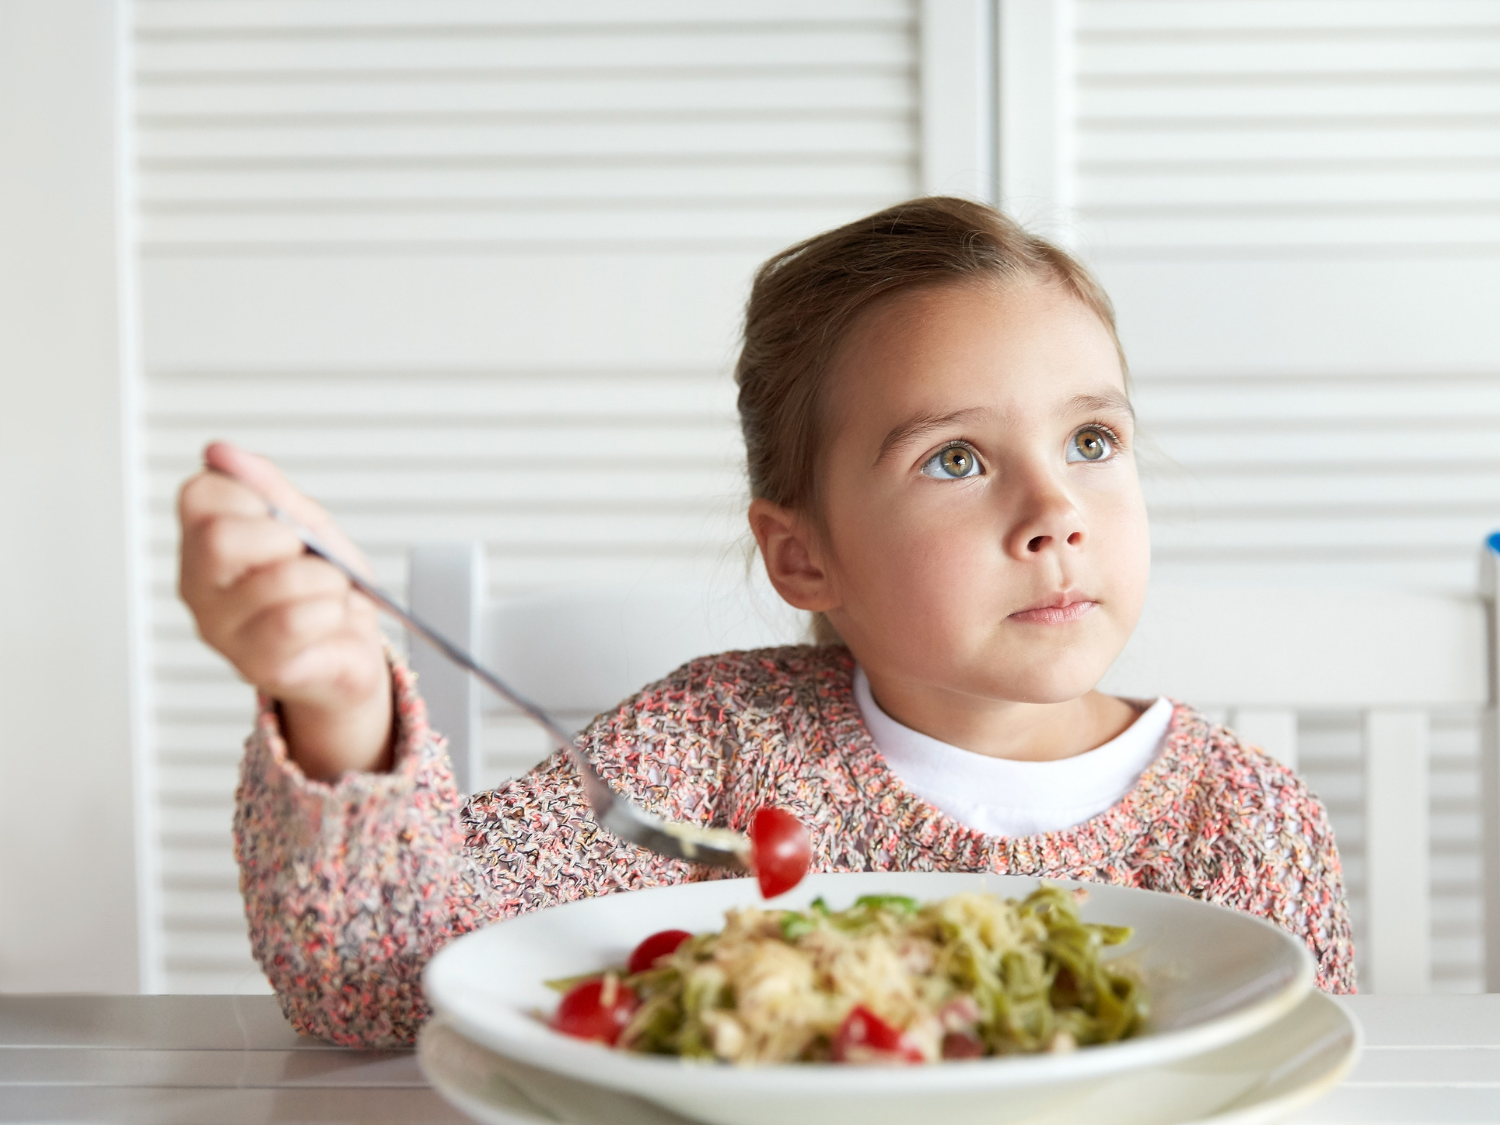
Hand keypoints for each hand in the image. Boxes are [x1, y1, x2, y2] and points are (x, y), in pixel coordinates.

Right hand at [178, 442, 392, 779]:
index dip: (254, 499)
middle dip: (285, 540)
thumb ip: (266, 485)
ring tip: (328, 591)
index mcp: (203, 543)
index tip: (282, 520)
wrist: (354, 648)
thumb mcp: (304, 522)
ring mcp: (222, 630)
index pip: (199, 495)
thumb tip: (220, 451)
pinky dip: (331, 612)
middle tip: (305, 556)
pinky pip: (295, 623)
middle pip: (221, 540)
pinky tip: (330, 618)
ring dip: (324, 580)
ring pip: (274, 582)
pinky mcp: (255, 665)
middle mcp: (200, 588)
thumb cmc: (324, 585)